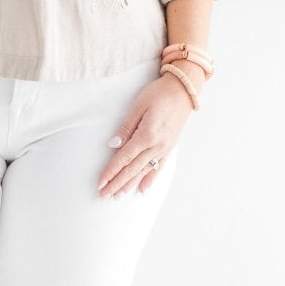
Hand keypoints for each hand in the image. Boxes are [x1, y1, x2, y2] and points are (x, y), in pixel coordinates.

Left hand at [97, 71, 196, 198]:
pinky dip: (149, 179)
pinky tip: (142, 189)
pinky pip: (158, 168)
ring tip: (118, 195)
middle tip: (104, 194)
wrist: (183, 90)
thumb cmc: (159, 94)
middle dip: (117, 183)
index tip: (100, 182)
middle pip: (132, 169)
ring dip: (130, 184)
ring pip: (144, 171)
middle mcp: (157, 146)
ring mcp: (164, 148)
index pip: (124, 158)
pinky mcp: (169, 148)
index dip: (111, 171)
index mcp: (147, 135)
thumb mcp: (139, 105)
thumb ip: (126, 127)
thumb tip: (114, 144)